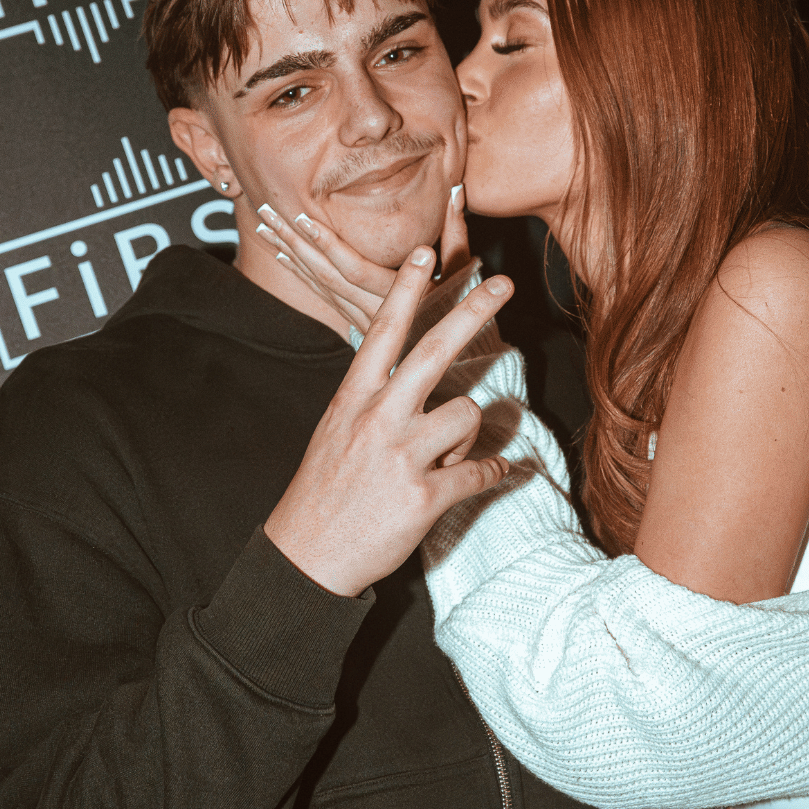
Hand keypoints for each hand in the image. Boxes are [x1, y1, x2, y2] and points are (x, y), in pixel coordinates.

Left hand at [254, 184, 471, 337]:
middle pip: (325, 275)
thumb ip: (456, 232)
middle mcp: (373, 312)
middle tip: (266, 212)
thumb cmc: (465, 317)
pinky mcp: (354, 323)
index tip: (302, 218)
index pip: (353, 269)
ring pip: (319, 284)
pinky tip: (283, 255)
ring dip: (290, 254)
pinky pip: (322, 295)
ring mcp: (360, 320)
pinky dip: (302, 273)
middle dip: (294, 242)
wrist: (457, 373)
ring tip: (265, 227)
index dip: (327, 244)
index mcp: (399, 298)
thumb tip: (455, 188)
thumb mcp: (464, 274)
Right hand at [264, 245, 513, 596]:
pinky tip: (500, 473)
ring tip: (447, 456)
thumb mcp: (337, 431)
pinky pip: (482, 472)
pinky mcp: (424, 497)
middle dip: (473, 311)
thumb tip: (427, 388)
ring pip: (469, 414)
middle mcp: (378, 419)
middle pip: (434, 351)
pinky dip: (497, 472)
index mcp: (354, 399)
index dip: (405, 289)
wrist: (305, 556)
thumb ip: (376, 403)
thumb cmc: (324, 491)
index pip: (383, 332)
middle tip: (503, 282)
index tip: (424, 253)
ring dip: (470, 435)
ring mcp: (401, 457)